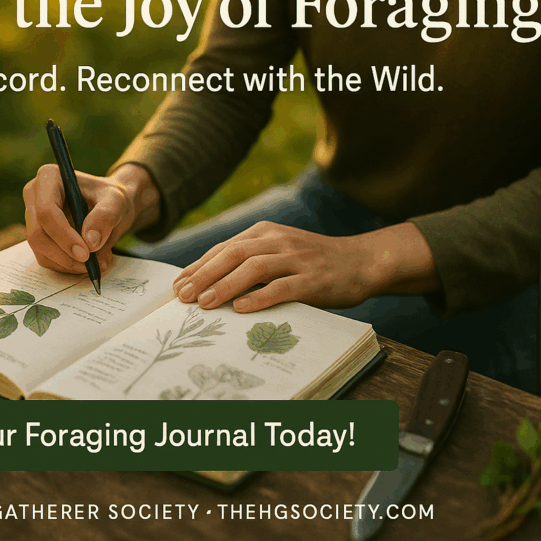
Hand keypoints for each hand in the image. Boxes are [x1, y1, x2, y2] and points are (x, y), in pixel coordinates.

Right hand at [23, 163, 159, 273]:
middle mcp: (34, 196)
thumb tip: (90, 242)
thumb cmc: (110, 198)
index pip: (46, 211)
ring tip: (96, 263)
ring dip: (67, 263)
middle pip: (37, 233)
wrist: (110, 207)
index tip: (85, 253)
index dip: (63, 235)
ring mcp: (33, 218)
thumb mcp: (116, 201)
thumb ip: (105, 216)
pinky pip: (45, 258)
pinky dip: (66, 266)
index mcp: (49, 178)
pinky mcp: (39, 236)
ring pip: (40, 249)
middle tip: (90, 265)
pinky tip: (86, 263)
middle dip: (63, 254)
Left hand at [171, 221, 439, 312]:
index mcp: (266, 232)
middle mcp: (278, 240)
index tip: (178, 284)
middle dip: (203, 275)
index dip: (198, 266)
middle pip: (233, 254)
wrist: (362, 261)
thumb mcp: (280, 251)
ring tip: (204, 303)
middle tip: (183, 295)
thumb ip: (251, 259)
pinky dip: (259, 297)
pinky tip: (241, 308)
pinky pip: (282, 287)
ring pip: (253, 269)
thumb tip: (209, 280)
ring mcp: (296, 258)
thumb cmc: (314, 262)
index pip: (224, 247)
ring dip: (225, 286)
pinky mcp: (313, 279)